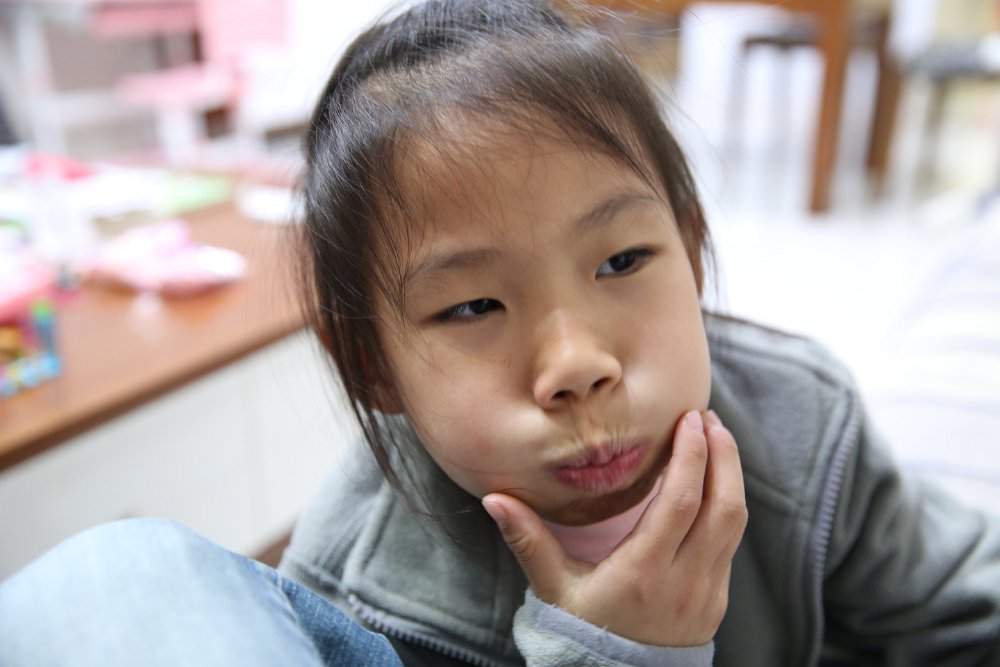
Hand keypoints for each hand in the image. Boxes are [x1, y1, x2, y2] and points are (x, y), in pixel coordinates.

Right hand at [482, 410, 746, 646]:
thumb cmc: (583, 632)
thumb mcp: (553, 588)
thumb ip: (528, 541)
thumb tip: (493, 499)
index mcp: (643, 573)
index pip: (681, 504)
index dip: (691, 457)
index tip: (689, 420)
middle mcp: (683, 580)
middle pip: (721, 506)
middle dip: (721, 455)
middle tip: (708, 417)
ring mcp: (707, 591)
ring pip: (734, 522)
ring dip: (731, 475)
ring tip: (717, 439)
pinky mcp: (716, 597)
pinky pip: (730, 541)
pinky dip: (727, 503)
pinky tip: (714, 481)